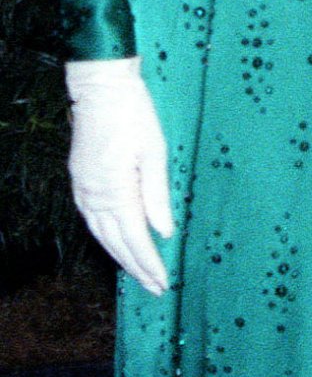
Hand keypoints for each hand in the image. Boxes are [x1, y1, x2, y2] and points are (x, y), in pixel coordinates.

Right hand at [66, 57, 173, 294]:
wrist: (100, 88)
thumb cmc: (133, 114)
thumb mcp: (154, 151)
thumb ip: (157, 194)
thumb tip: (165, 232)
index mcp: (115, 191)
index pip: (135, 239)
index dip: (149, 263)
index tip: (163, 283)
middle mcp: (94, 197)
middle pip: (116, 243)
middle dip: (136, 267)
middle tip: (154, 288)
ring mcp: (84, 190)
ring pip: (101, 234)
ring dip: (120, 256)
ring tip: (139, 273)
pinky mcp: (80, 181)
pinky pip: (93, 220)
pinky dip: (107, 237)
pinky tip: (117, 242)